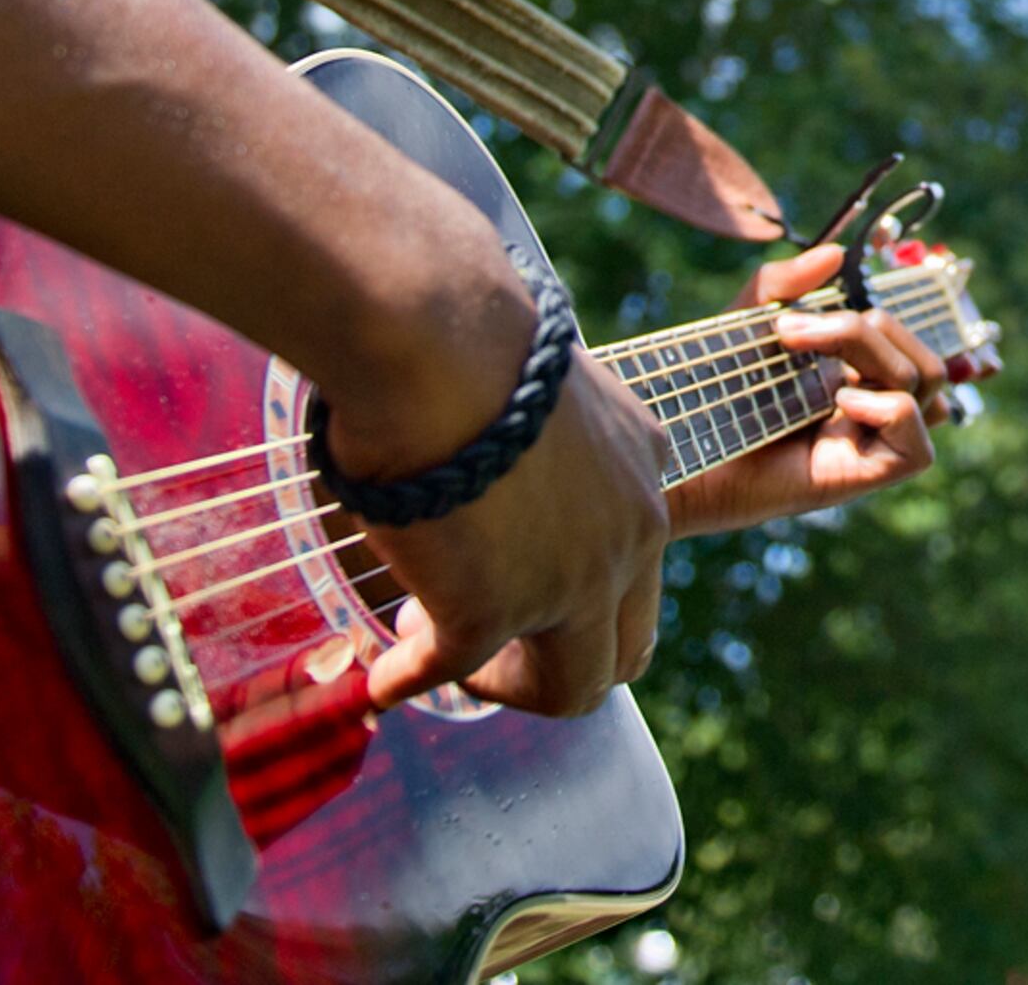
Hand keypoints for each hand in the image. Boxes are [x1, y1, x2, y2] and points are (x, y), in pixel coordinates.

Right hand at [343, 303, 673, 719]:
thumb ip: (545, 437)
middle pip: (626, 647)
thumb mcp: (543, 390)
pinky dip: (410, 680)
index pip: (639, 566)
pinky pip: (450, 671)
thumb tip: (490, 440)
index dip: (586, 594)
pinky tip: (383, 681)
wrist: (439, 344)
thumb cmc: (471, 339)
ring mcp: (568, 584)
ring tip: (432, 646)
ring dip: (503, 683)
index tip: (522, 581)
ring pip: (571, 686)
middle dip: (560, 657)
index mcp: (644, 473)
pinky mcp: (493, 612)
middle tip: (496, 648)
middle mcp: (627, 537)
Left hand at [664, 243, 945, 537]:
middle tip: (793, 334)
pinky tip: (839, 402)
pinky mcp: (867, 475)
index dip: (897, 320)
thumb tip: (837, 253)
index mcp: (854, 372)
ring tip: (814, 364)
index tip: (830, 313)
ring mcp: (872, 440)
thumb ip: (784, 282)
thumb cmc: (712, 389)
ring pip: (925, 381)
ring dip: (875, 354)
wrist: (683, 441)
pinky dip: (890, 408)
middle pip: (918, 352)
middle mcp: (871, 406)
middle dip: (864, 328)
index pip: (909, 339)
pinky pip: (920, 444)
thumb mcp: (748, 320)